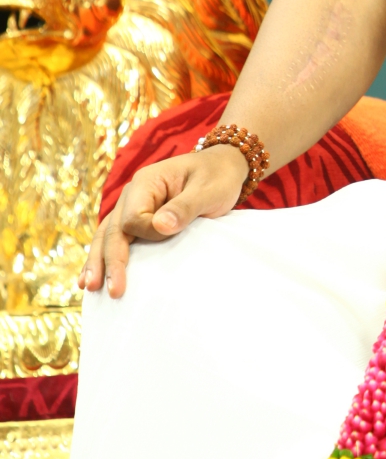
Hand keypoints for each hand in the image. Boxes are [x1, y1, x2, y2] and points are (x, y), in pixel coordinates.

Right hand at [80, 144, 248, 299]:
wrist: (223, 168)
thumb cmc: (217, 178)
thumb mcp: (208, 191)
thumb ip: (185, 207)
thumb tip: (159, 226)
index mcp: (146, 182)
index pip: (133, 217)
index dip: (146, 234)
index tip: (169, 237)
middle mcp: (132, 194)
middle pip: (113, 230)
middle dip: (111, 260)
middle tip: (114, 291)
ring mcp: (131, 207)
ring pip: (107, 236)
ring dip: (98, 262)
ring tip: (90, 288)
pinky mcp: (138, 220)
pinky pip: (115, 238)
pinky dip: (103, 257)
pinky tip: (90, 278)